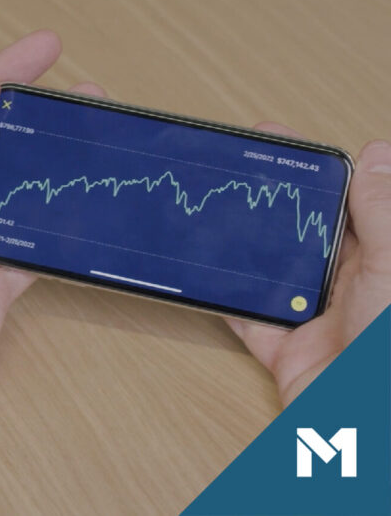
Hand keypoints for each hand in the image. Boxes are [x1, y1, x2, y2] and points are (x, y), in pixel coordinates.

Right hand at [227, 129, 390, 405]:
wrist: (371, 429)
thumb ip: (382, 211)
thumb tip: (374, 153)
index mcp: (384, 259)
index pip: (350, 202)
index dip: (316, 170)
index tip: (280, 143)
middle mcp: (354, 286)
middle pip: (304, 231)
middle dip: (271, 198)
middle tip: (233, 162)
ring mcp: (317, 318)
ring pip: (272, 269)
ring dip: (244, 244)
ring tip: (211, 206)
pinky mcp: (286, 352)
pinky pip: (246, 318)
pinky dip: (222, 298)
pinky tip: (201, 272)